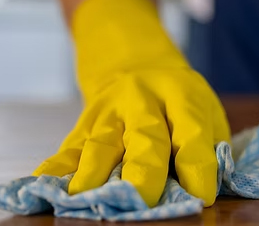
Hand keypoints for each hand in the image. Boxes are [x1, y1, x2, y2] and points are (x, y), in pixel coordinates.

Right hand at [33, 0, 229, 207]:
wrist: (136, 62)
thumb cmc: (179, 99)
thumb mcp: (204, 110)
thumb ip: (209, 144)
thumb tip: (211, 186)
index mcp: (183, 96)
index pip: (192, 132)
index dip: (198, 165)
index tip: (202, 196)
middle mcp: (145, 100)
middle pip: (145, 135)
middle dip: (144, 169)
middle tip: (144, 198)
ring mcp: (111, 110)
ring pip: (102, 142)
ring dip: (94, 170)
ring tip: (86, 195)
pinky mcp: (86, 122)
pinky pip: (71, 147)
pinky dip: (57, 167)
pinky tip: (46, 184)